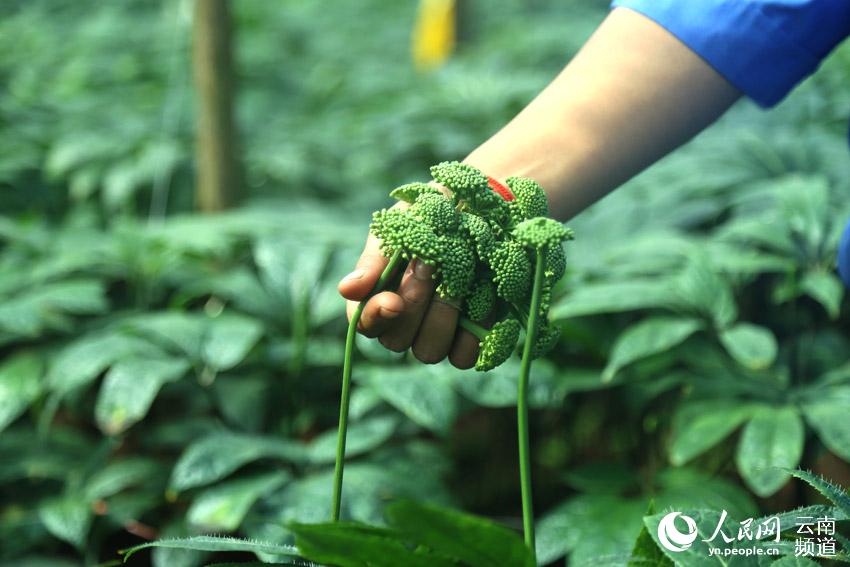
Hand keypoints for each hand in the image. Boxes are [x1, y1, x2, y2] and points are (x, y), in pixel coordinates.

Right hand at [338, 204, 479, 368]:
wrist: (481, 213)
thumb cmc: (431, 218)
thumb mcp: (401, 226)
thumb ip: (375, 258)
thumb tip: (348, 289)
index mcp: (377, 297)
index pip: (365, 323)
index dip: (376, 316)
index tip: (393, 299)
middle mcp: (403, 324)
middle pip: (396, 341)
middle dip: (415, 303)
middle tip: (430, 265)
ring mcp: (435, 336)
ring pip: (429, 351)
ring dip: (444, 315)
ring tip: (460, 277)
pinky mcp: (467, 341)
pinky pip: (464, 355)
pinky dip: (474, 330)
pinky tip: (481, 297)